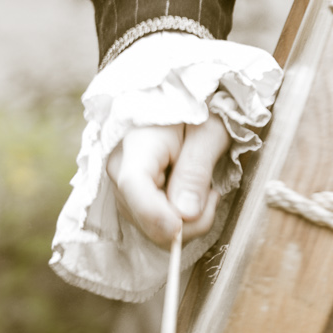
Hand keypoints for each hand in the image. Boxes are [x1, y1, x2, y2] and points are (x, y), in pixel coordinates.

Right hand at [106, 116, 231, 247]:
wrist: (181, 103)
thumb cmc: (198, 112)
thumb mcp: (208, 133)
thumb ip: (196, 171)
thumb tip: (186, 215)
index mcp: (138, 142)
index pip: (134, 185)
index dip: (156, 214)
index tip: (181, 226)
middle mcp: (119, 169)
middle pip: (143, 217)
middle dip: (184, 222)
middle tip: (213, 196)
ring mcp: (121, 187)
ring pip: (149, 228)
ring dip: (184, 222)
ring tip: (202, 189)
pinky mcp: (130, 200)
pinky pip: (152, 225)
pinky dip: (176, 220)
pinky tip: (188, 196)